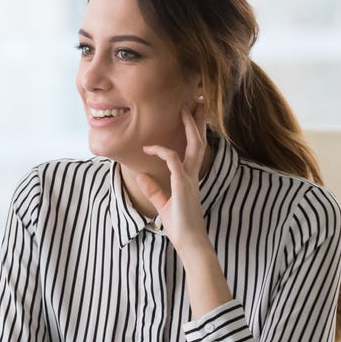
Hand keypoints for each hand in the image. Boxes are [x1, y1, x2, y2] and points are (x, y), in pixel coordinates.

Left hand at [136, 104, 209, 256]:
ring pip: (194, 144)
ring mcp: (190, 178)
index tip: (184, 116)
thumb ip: (153, 189)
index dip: (190, 130)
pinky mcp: (183, 185)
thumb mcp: (162, 204)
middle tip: (199, 100)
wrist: (189, 241)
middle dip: (199, 120)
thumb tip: (141, 176)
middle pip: (200, 140)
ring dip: (190, 126)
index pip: (193, 147)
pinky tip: (150, 148)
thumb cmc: (178, 226)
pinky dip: (162, 151)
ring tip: (186, 108)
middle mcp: (193, 174)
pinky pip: (174, 161)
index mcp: (189, 177)